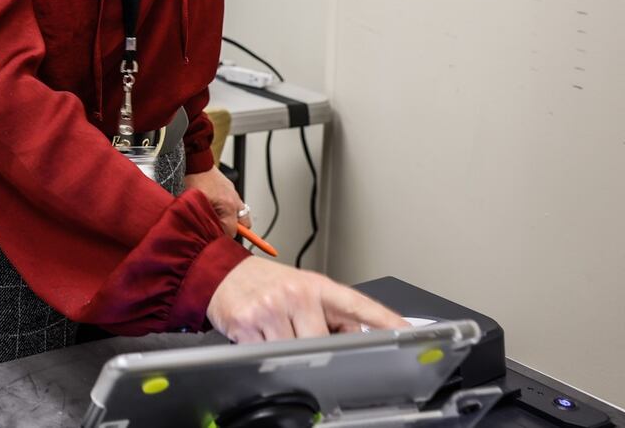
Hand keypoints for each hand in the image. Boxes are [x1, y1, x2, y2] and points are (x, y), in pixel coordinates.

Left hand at [183, 166, 246, 233]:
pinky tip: (216, 208)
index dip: (223, 237)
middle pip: (245, 224)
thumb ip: (205, 220)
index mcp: (229, 206)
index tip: (216, 240)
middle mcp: (235, 201)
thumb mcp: (196, 205)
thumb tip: (206, 233)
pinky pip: (235, 204)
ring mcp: (234, 194)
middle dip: (235, 230)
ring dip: (232, 219)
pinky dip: (229, 209)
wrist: (197, 161)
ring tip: (218, 219)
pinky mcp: (231, 189)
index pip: (232, 231)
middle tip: (222, 231)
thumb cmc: (194, 181)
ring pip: (241, 214)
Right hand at [207, 257, 408, 341]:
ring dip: (285, 350)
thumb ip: (330, 314)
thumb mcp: (300, 289)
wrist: (217, 270)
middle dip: (314, 347)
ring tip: (273, 330)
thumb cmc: (263, 282)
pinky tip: (256, 333)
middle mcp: (295, 293)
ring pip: (293, 352)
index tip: (407, 333)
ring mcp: (270, 307)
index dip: (385, 321)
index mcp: (316, 285)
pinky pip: (264, 354)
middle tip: (299, 334)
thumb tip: (357, 340)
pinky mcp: (245, 321)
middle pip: (322, 342)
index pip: (358, 305)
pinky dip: (261, 351)